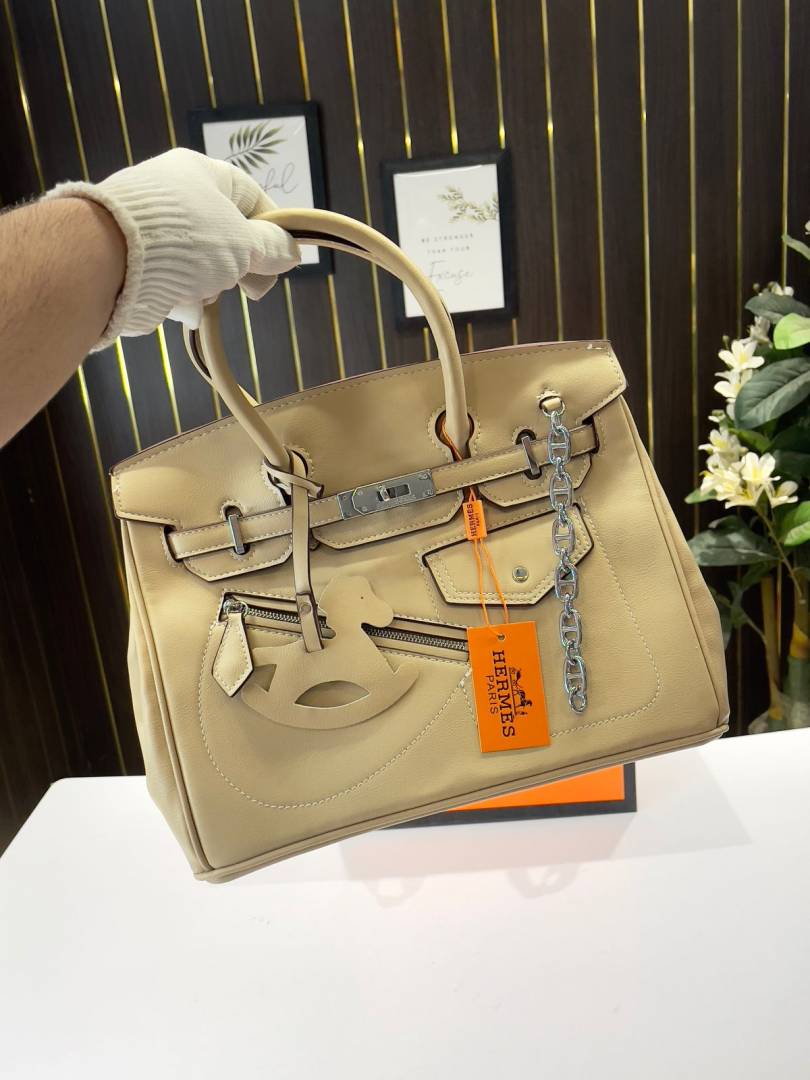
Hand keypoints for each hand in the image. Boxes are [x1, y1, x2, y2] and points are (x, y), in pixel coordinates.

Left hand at [45, 148, 299, 349]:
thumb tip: (292, 251)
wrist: (107, 258)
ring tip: (201, 297)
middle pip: (224, 232)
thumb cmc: (186, 241)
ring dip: (207, 282)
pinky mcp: (128, 251)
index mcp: (201, 171)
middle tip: (246, 289)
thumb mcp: (243, 244)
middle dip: (236, 265)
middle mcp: (172, 189)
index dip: (273, 231)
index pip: (252, 197)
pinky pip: (168, 273)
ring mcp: (148, 220)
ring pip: (197, 257)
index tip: (280, 263)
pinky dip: (178, 291)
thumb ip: (271, 248)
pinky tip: (179, 304)